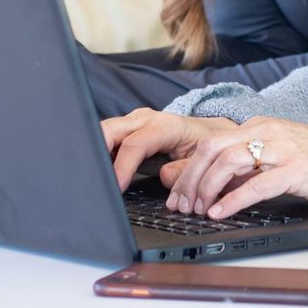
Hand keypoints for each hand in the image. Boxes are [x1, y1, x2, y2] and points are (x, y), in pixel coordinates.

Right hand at [99, 108, 238, 190]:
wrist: (211, 133)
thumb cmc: (207, 146)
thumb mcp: (204, 160)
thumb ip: (185, 169)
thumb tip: (164, 176)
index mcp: (165, 126)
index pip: (135, 144)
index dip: (122, 166)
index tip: (116, 187)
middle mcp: (146, 119)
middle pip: (111, 130)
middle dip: (97, 151)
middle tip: (96, 180)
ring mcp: (135, 123)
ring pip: (105, 132)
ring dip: (97, 152)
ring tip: (96, 177)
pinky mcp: (129, 131)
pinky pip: (109, 139)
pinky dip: (103, 153)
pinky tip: (102, 171)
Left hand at [166, 119, 307, 219]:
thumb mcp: (275, 158)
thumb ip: (245, 167)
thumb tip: (211, 184)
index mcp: (259, 127)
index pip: (210, 143)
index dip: (188, 169)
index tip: (178, 195)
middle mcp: (266, 132)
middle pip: (212, 148)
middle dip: (190, 178)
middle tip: (182, 205)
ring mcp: (282, 148)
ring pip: (229, 161)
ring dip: (207, 188)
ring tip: (199, 210)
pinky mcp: (297, 168)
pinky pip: (257, 183)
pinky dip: (233, 199)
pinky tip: (221, 212)